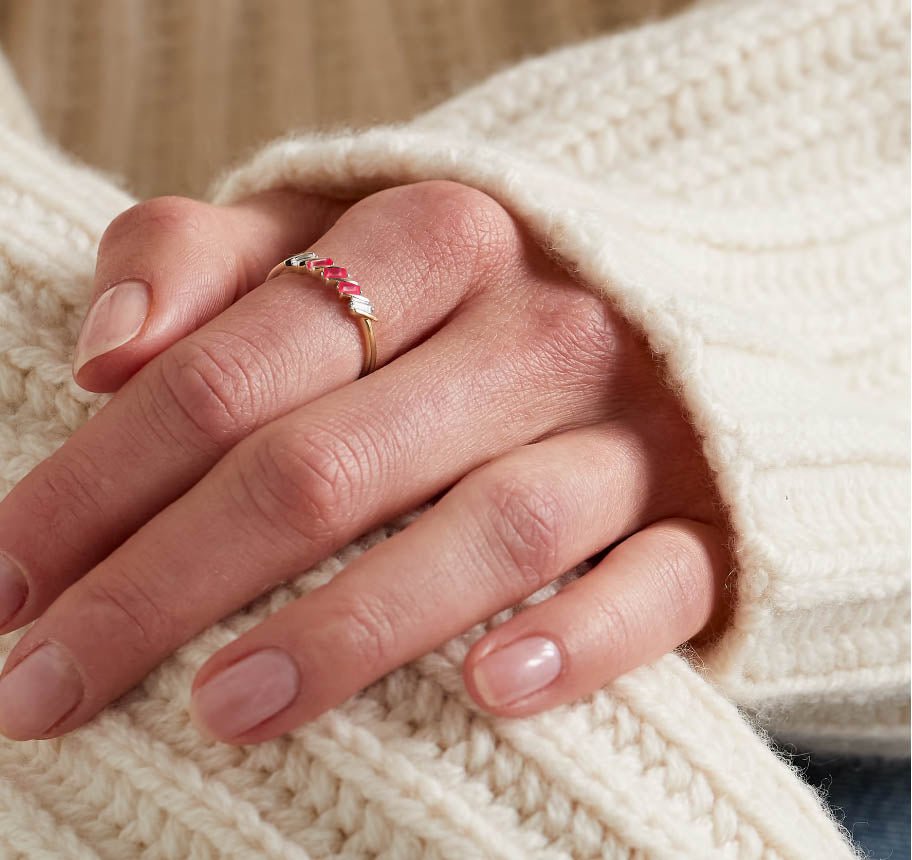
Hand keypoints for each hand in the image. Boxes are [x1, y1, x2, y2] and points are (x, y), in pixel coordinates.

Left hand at [0, 180, 730, 743]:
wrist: (658, 305)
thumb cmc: (461, 292)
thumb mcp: (331, 229)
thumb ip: (205, 254)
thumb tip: (106, 349)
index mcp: (436, 239)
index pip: (237, 363)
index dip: (103, 476)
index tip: (10, 575)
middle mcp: (540, 330)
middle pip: (331, 462)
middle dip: (171, 581)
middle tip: (52, 683)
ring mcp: (632, 428)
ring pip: (490, 529)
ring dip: (350, 627)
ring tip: (220, 711)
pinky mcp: (703, 515)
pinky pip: (655, 582)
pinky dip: (581, 638)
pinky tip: (488, 692)